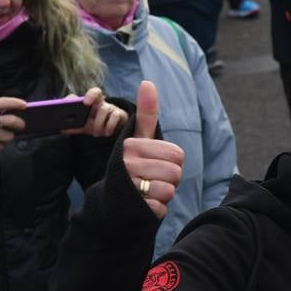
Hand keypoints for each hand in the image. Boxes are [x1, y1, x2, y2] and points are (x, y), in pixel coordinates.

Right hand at [0, 96, 27, 152]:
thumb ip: (5, 110)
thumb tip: (25, 109)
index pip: (0, 103)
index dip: (13, 102)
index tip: (24, 105)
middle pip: (10, 120)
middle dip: (20, 123)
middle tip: (22, 125)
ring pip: (9, 136)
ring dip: (9, 136)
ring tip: (3, 134)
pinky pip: (3, 145)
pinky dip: (2, 144)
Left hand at [65, 87, 127, 137]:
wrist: (112, 131)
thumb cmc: (95, 125)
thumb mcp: (84, 126)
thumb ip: (74, 126)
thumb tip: (62, 129)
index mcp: (91, 102)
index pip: (91, 92)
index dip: (88, 94)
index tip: (85, 103)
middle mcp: (101, 102)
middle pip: (98, 93)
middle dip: (91, 98)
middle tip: (87, 115)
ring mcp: (112, 107)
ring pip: (104, 110)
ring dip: (98, 123)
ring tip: (96, 134)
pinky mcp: (121, 115)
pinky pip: (116, 117)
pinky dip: (109, 126)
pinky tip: (106, 133)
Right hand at [122, 81, 184, 219]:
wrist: (113, 200)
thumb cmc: (133, 165)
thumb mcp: (139, 139)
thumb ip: (146, 114)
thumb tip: (148, 82)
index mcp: (131, 146)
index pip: (177, 155)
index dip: (173, 162)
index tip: (156, 163)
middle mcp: (126, 164)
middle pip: (176, 173)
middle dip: (170, 179)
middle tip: (153, 179)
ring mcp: (128, 186)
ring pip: (169, 191)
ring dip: (164, 194)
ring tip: (148, 191)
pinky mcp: (132, 207)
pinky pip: (161, 207)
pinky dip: (157, 208)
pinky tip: (144, 204)